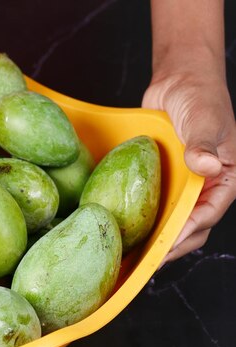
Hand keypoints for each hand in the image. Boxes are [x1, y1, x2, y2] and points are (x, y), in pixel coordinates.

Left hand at [143, 70, 235, 262]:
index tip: (165, 245)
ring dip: (156, 237)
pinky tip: (125, 229)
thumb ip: (205, 143)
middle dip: (170, 245)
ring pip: (173, 219)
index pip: (208, 213)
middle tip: (144, 261)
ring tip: (133, 255)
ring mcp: (186, 185)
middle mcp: (208, 186)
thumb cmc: (200, 97)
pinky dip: (145, 217)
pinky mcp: (166, 179)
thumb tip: (205, 166)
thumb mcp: (205, 119)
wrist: (180, 81)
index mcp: (227, 177)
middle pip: (192, 226)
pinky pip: (156, 204)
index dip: (186, 232)